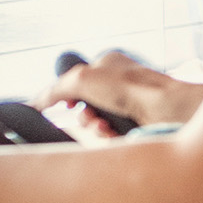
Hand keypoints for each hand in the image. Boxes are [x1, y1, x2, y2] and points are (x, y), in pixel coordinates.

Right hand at [52, 50, 193, 133]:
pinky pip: (111, 137)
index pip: (76, 81)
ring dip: (96, 129)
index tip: (60, 106)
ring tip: (106, 127)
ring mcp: (128, 106)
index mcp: (108, 65)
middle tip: (91, 117)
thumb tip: (36, 103)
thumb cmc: (130, 87)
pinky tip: (116, 134)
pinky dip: (110, 137)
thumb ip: (55, 90)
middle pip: (84, 108)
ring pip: (97, 125)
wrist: (167, 110)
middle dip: (84, 117)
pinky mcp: (135, 126)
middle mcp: (119, 84)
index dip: (66, 96)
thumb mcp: (82, 79)